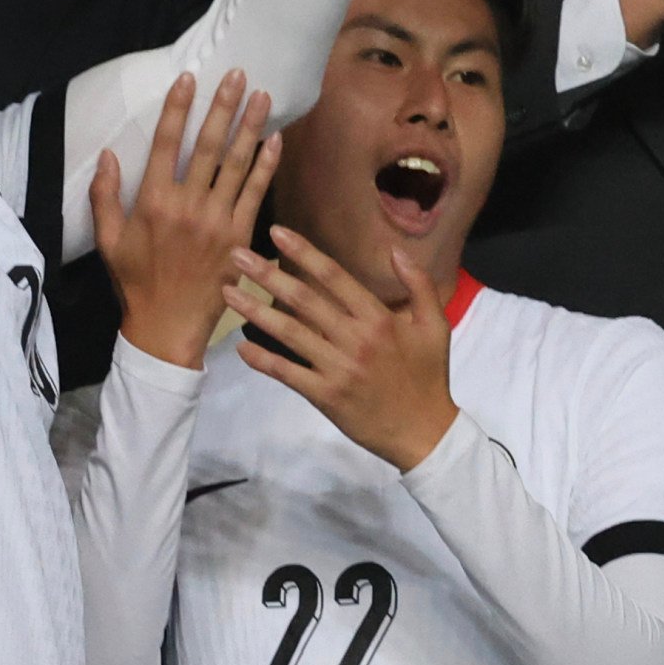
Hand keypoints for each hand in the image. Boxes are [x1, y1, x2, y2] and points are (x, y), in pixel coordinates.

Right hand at [92, 72, 279, 369]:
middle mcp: (187, 206)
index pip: (166, 144)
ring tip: (263, 96)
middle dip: (223, 106)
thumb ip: (104, 195)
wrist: (167, 327)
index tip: (188, 78)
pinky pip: (256, 194)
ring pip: (236, 165)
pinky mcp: (240, 238)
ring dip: (250, 127)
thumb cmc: (135, 281)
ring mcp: (217, 222)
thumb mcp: (108, 240)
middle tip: (237, 74)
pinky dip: (266, 165)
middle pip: (208, 146)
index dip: (178, 108)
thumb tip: (109, 153)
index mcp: (152, 202)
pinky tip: (275, 140)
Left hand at [225, 226, 458, 472]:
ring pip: (289, 333)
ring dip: (255, 311)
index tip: (277, 233)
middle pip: (304, 299)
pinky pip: (288, 374)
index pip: (334, 276)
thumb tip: (396, 250)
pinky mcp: (325, 396)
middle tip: (237, 255)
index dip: (304, 252)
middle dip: (267, 274)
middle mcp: (354, 339)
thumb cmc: (428, 376)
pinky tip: (241, 348)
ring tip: (228, 292)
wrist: (424, 432)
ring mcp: (337, 369)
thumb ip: (419, 285)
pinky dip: (263, 361)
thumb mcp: (436, 326)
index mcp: (378, 318)